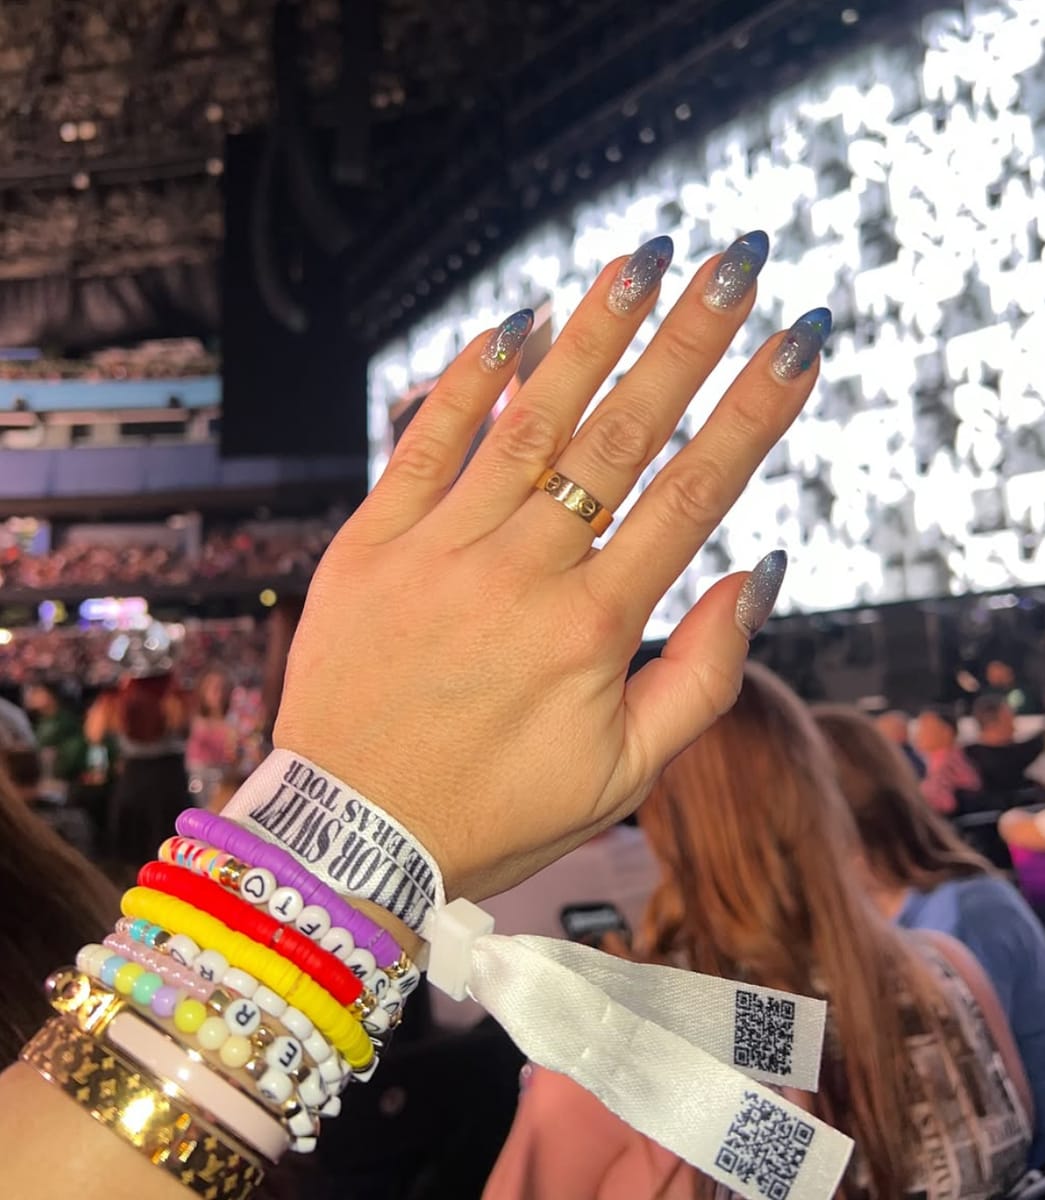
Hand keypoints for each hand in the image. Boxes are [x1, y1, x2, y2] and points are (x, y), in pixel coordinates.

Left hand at [275, 234, 826, 900]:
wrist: (351, 838)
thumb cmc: (495, 812)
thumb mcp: (622, 774)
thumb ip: (700, 677)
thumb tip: (753, 576)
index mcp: (592, 628)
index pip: (693, 494)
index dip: (754, 411)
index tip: (797, 341)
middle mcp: (521, 573)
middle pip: (621, 435)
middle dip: (687, 340)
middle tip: (734, 263)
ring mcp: (439, 550)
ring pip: (527, 421)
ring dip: (589, 334)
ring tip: (639, 260)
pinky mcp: (370, 545)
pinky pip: (421, 444)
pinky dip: (465, 383)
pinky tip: (510, 328)